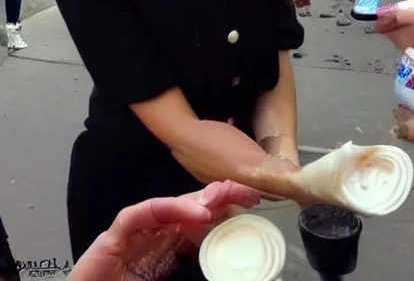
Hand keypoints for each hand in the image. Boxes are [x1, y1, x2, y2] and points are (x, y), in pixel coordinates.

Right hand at [68, 181, 259, 280]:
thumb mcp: (170, 280)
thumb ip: (194, 272)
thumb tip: (226, 271)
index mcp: (167, 248)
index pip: (198, 221)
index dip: (223, 209)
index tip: (249, 204)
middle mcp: (154, 236)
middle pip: (187, 208)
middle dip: (216, 198)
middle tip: (244, 192)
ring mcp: (134, 233)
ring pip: (168, 206)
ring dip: (196, 200)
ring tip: (222, 199)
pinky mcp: (114, 237)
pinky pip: (141, 214)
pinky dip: (166, 209)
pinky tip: (192, 212)